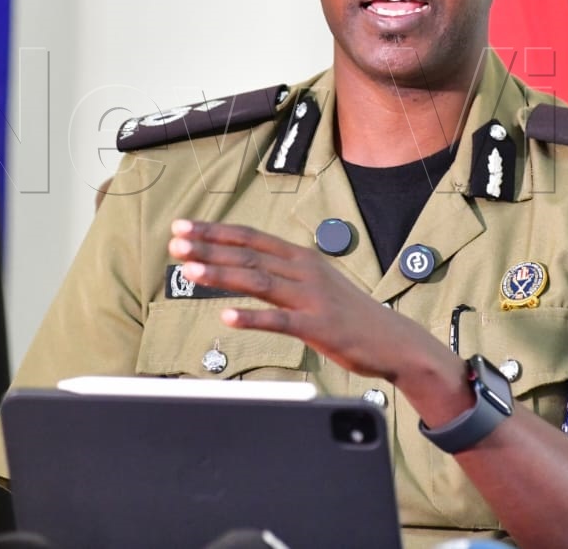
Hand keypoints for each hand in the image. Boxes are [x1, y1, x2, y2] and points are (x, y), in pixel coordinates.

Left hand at [167, 218, 442, 382]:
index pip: (250, 237)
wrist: (392, 340)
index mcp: (300, 257)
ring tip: (189, 271)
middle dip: (208, 247)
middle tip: (174, 244)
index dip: (214, 231)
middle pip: (248, 254)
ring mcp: (311, 297)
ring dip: (221, 275)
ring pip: (258, 281)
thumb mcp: (314, 282)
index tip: (182, 227)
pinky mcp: (318, 326)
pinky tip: (226, 317)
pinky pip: (279, 321)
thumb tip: (244, 264)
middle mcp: (304, 270)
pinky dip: (251, 318)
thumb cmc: (348, 313)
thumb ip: (281, 272)